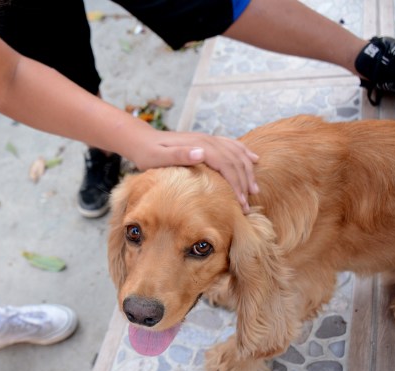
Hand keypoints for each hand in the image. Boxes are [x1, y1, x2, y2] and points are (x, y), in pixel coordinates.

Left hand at [138, 131, 259, 212]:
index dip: (236, 184)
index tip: (241, 203)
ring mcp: (207, 139)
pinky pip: (231, 145)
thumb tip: (201, 153)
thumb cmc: (147, 153)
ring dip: (247, 170)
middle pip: (234, 161)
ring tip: (254, 190)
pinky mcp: (205, 141)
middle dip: (244, 182)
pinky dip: (244, 153)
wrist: (140, 140)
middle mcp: (206, 140)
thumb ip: (179, 155)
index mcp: (199, 145)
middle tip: (247, 205)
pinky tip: (253, 160)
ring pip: (236, 153)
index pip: (226, 165)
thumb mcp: (158, 157)